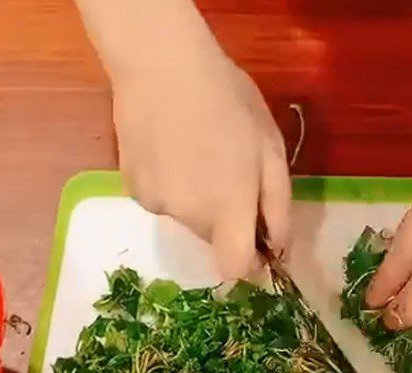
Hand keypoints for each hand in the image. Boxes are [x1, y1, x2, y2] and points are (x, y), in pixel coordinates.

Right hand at [112, 49, 290, 279]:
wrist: (159, 64)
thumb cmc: (227, 100)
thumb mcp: (270, 149)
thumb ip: (277, 207)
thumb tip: (277, 249)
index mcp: (228, 209)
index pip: (235, 269)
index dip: (249, 266)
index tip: (256, 245)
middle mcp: (190, 218)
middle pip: (214, 240)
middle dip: (227, 219)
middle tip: (229, 170)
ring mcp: (157, 206)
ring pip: (188, 218)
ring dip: (198, 199)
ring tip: (197, 151)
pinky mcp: (134, 191)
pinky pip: (162, 201)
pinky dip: (171, 186)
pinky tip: (170, 149)